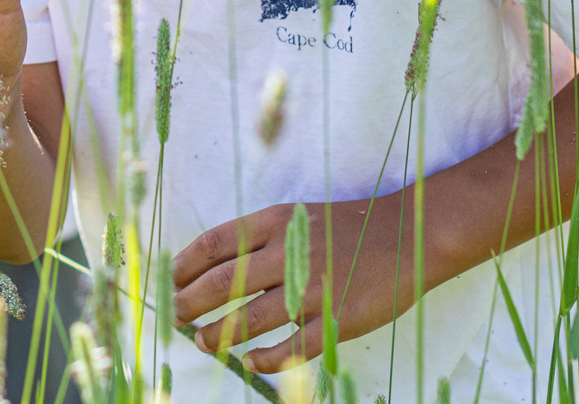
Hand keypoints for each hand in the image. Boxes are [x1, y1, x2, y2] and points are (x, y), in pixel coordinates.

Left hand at [173, 197, 413, 372]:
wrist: (410, 235)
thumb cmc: (347, 227)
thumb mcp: (298, 216)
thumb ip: (259, 238)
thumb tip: (211, 265)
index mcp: (276, 222)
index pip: (213, 244)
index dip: (183, 266)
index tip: (168, 281)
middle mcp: (290, 253)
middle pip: (222, 282)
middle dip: (189, 303)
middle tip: (175, 316)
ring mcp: (313, 289)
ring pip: (249, 319)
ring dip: (218, 334)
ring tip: (202, 342)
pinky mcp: (337, 320)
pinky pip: (292, 348)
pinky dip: (266, 359)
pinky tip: (250, 362)